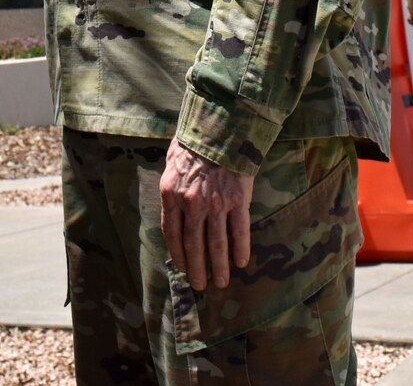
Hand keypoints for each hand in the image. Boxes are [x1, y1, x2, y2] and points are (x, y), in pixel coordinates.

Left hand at [160, 139, 253, 291]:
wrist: (219, 126)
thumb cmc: (192, 144)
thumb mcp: (171, 166)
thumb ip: (172, 192)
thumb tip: (174, 215)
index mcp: (172, 195)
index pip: (172, 234)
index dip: (178, 255)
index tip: (182, 269)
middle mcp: (192, 203)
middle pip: (193, 245)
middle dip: (197, 268)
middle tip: (200, 285)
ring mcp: (216, 203)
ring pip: (216, 243)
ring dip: (219, 266)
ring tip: (222, 282)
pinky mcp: (238, 200)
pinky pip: (239, 230)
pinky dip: (241, 248)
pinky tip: (242, 262)